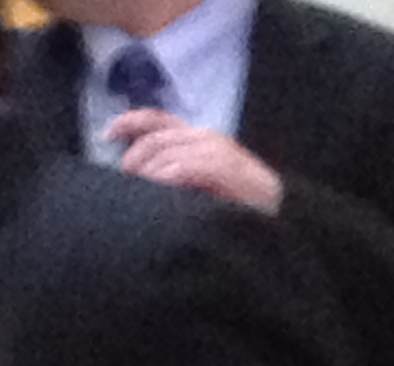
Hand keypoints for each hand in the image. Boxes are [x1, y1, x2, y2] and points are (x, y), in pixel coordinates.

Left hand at [105, 111, 284, 212]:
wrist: (285, 216)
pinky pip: (182, 167)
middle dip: (135, 157)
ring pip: (165, 151)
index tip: (107, 135)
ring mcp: (216, 150)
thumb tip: (143, 175)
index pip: (157, 120)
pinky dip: (166, 178)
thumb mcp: (205, 184)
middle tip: (127, 180)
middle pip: (155, 137)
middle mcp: (206, 136)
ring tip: (142, 190)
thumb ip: (180, 173)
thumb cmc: (245, 206)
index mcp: (200, 137)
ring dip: (148, 172)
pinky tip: (161, 190)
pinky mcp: (222, 167)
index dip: (129, 123)